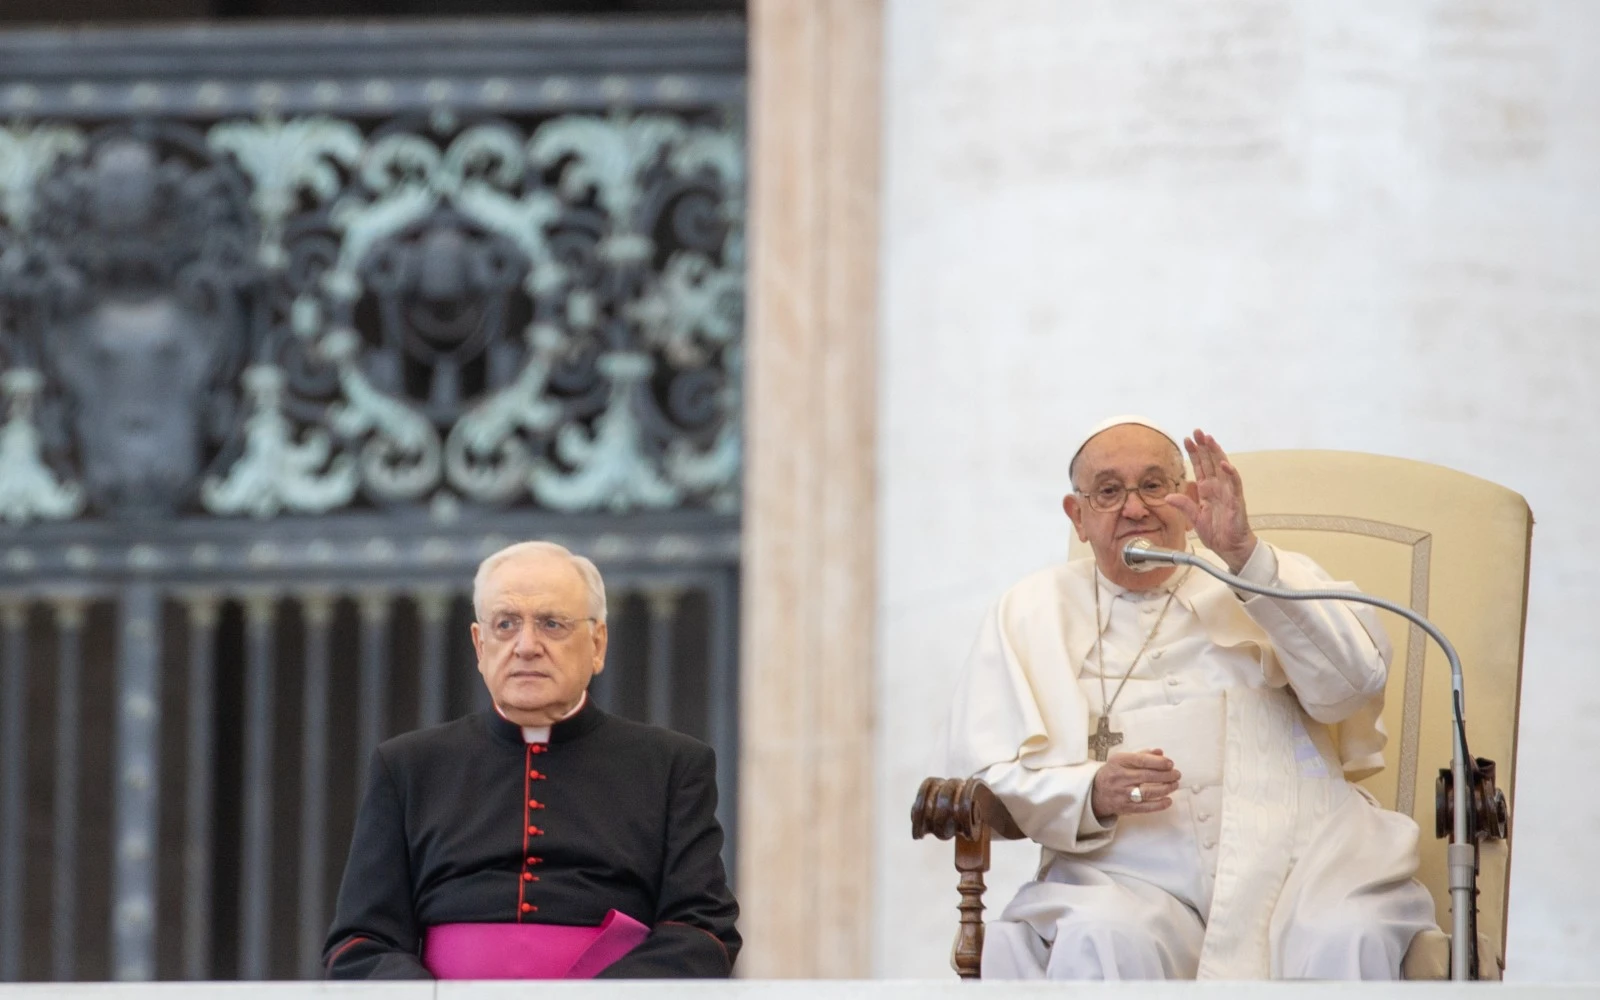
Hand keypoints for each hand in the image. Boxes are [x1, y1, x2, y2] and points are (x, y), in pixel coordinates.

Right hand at [1091, 749, 1180, 820]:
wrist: (1095, 792)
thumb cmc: (1112, 773)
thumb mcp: (1122, 759)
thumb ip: (1141, 755)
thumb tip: (1160, 752)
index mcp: (1119, 762)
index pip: (1141, 761)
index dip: (1158, 762)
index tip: (1170, 763)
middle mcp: (1120, 777)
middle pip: (1147, 776)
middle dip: (1166, 775)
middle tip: (1176, 774)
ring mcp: (1123, 793)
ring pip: (1148, 792)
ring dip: (1165, 789)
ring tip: (1174, 785)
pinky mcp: (1126, 807)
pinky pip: (1145, 807)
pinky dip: (1159, 804)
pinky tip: (1168, 801)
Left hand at [1165, 428, 1257, 572]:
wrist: (1230, 548)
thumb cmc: (1217, 533)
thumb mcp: (1194, 518)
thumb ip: (1184, 505)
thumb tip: (1168, 496)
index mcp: (1207, 490)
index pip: (1200, 467)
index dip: (1195, 453)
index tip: (1187, 440)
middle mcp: (1218, 488)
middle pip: (1211, 462)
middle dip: (1204, 446)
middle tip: (1197, 431)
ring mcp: (1228, 492)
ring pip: (1223, 468)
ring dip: (1216, 453)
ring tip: (1209, 439)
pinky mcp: (1236, 501)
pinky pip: (1235, 484)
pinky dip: (1230, 473)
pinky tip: (1224, 463)